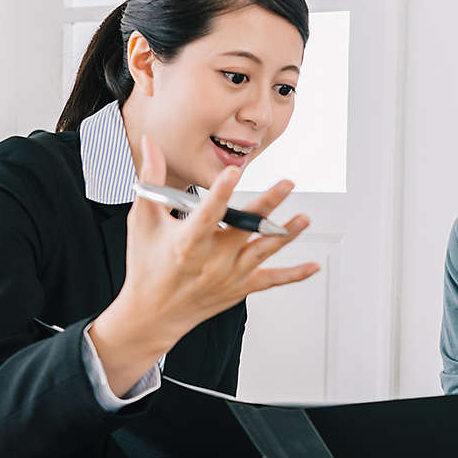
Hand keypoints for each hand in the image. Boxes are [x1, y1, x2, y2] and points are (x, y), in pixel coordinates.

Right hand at [90, 135, 318, 394]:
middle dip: (266, 207)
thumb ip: (150, 180)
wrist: (153, 315)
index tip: (233, 172)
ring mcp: (229, 277)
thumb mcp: (143, 222)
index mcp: (186, 244)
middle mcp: (211, 262)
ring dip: (285, 234)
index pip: (205, 215)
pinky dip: (294, 275)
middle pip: (243, 230)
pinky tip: (314, 266)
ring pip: (263, 252)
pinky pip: (271, 281)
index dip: (220, 194)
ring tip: (304, 218)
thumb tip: (150, 142)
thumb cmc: (147, 264)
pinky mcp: (240, 289)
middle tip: (286, 184)